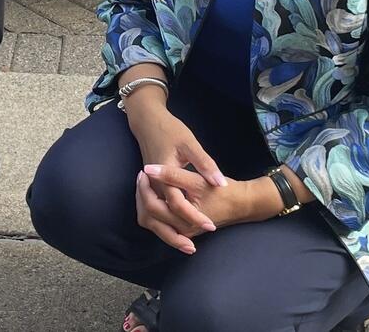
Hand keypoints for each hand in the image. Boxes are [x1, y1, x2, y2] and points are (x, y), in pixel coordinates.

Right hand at [125, 105, 225, 251]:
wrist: (148, 121)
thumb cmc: (170, 130)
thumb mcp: (190, 144)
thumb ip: (205, 164)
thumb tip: (220, 183)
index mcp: (162, 175)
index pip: (177, 203)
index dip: (194, 217)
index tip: (210, 226)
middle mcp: (152, 184)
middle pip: (159, 217)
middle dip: (175, 235)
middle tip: (194, 247)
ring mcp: (148, 186)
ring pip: (151, 218)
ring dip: (166, 233)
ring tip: (186, 245)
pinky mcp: (148, 187)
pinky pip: (151, 212)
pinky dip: (162, 223)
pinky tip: (177, 229)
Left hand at [142, 165, 259, 231]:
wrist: (241, 203)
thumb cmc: (223, 191)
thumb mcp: (197, 180)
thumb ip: (173, 175)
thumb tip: (148, 169)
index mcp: (183, 221)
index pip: (152, 206)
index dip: (145, 187)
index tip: (144, 170)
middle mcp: (180, 230)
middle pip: (148, 216)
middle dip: (142, 194)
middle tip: (142, 174)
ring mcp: (181, 230)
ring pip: (152, 220)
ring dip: (146, 200)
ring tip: (146, 180)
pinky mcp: (183, 226)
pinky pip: (160, 220)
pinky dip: (154, 205)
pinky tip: (154, 189)